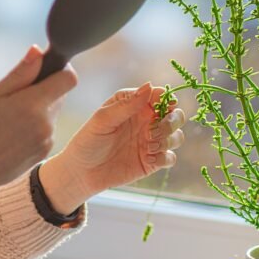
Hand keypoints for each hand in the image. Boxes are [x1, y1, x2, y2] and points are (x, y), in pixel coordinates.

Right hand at [0, 44, 76, 216]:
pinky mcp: (43, 154)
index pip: (68, 79)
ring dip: (37, 109)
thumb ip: (19, 75)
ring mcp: (46, 141)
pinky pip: (46, 130)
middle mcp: (45, 124)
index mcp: (32, 106)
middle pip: (59, 94)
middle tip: (13, 96)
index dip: (59, 69)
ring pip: (51, 113)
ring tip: (8, 118)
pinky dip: (34, 126)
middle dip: (42, 89)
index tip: (42, 69)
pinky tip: (11, 133)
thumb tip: (38, 51)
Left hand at [40, 83, 185, 210]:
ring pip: (177, 136)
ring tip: (149, 146)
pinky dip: (164, 158)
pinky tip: (148, 159)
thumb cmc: (88, 140)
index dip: (167, 99)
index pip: (159, 96)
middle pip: (176, 115)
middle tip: (156, 129)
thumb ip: (126, 104)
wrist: (81, 172)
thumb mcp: (103, 119)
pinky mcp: (152, 161)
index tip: (165, 105)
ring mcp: (150, 142)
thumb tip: (149, 86)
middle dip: (173, 120)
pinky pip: (170, 158)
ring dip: (169, 139)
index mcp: (134, 105)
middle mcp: (146, 122)